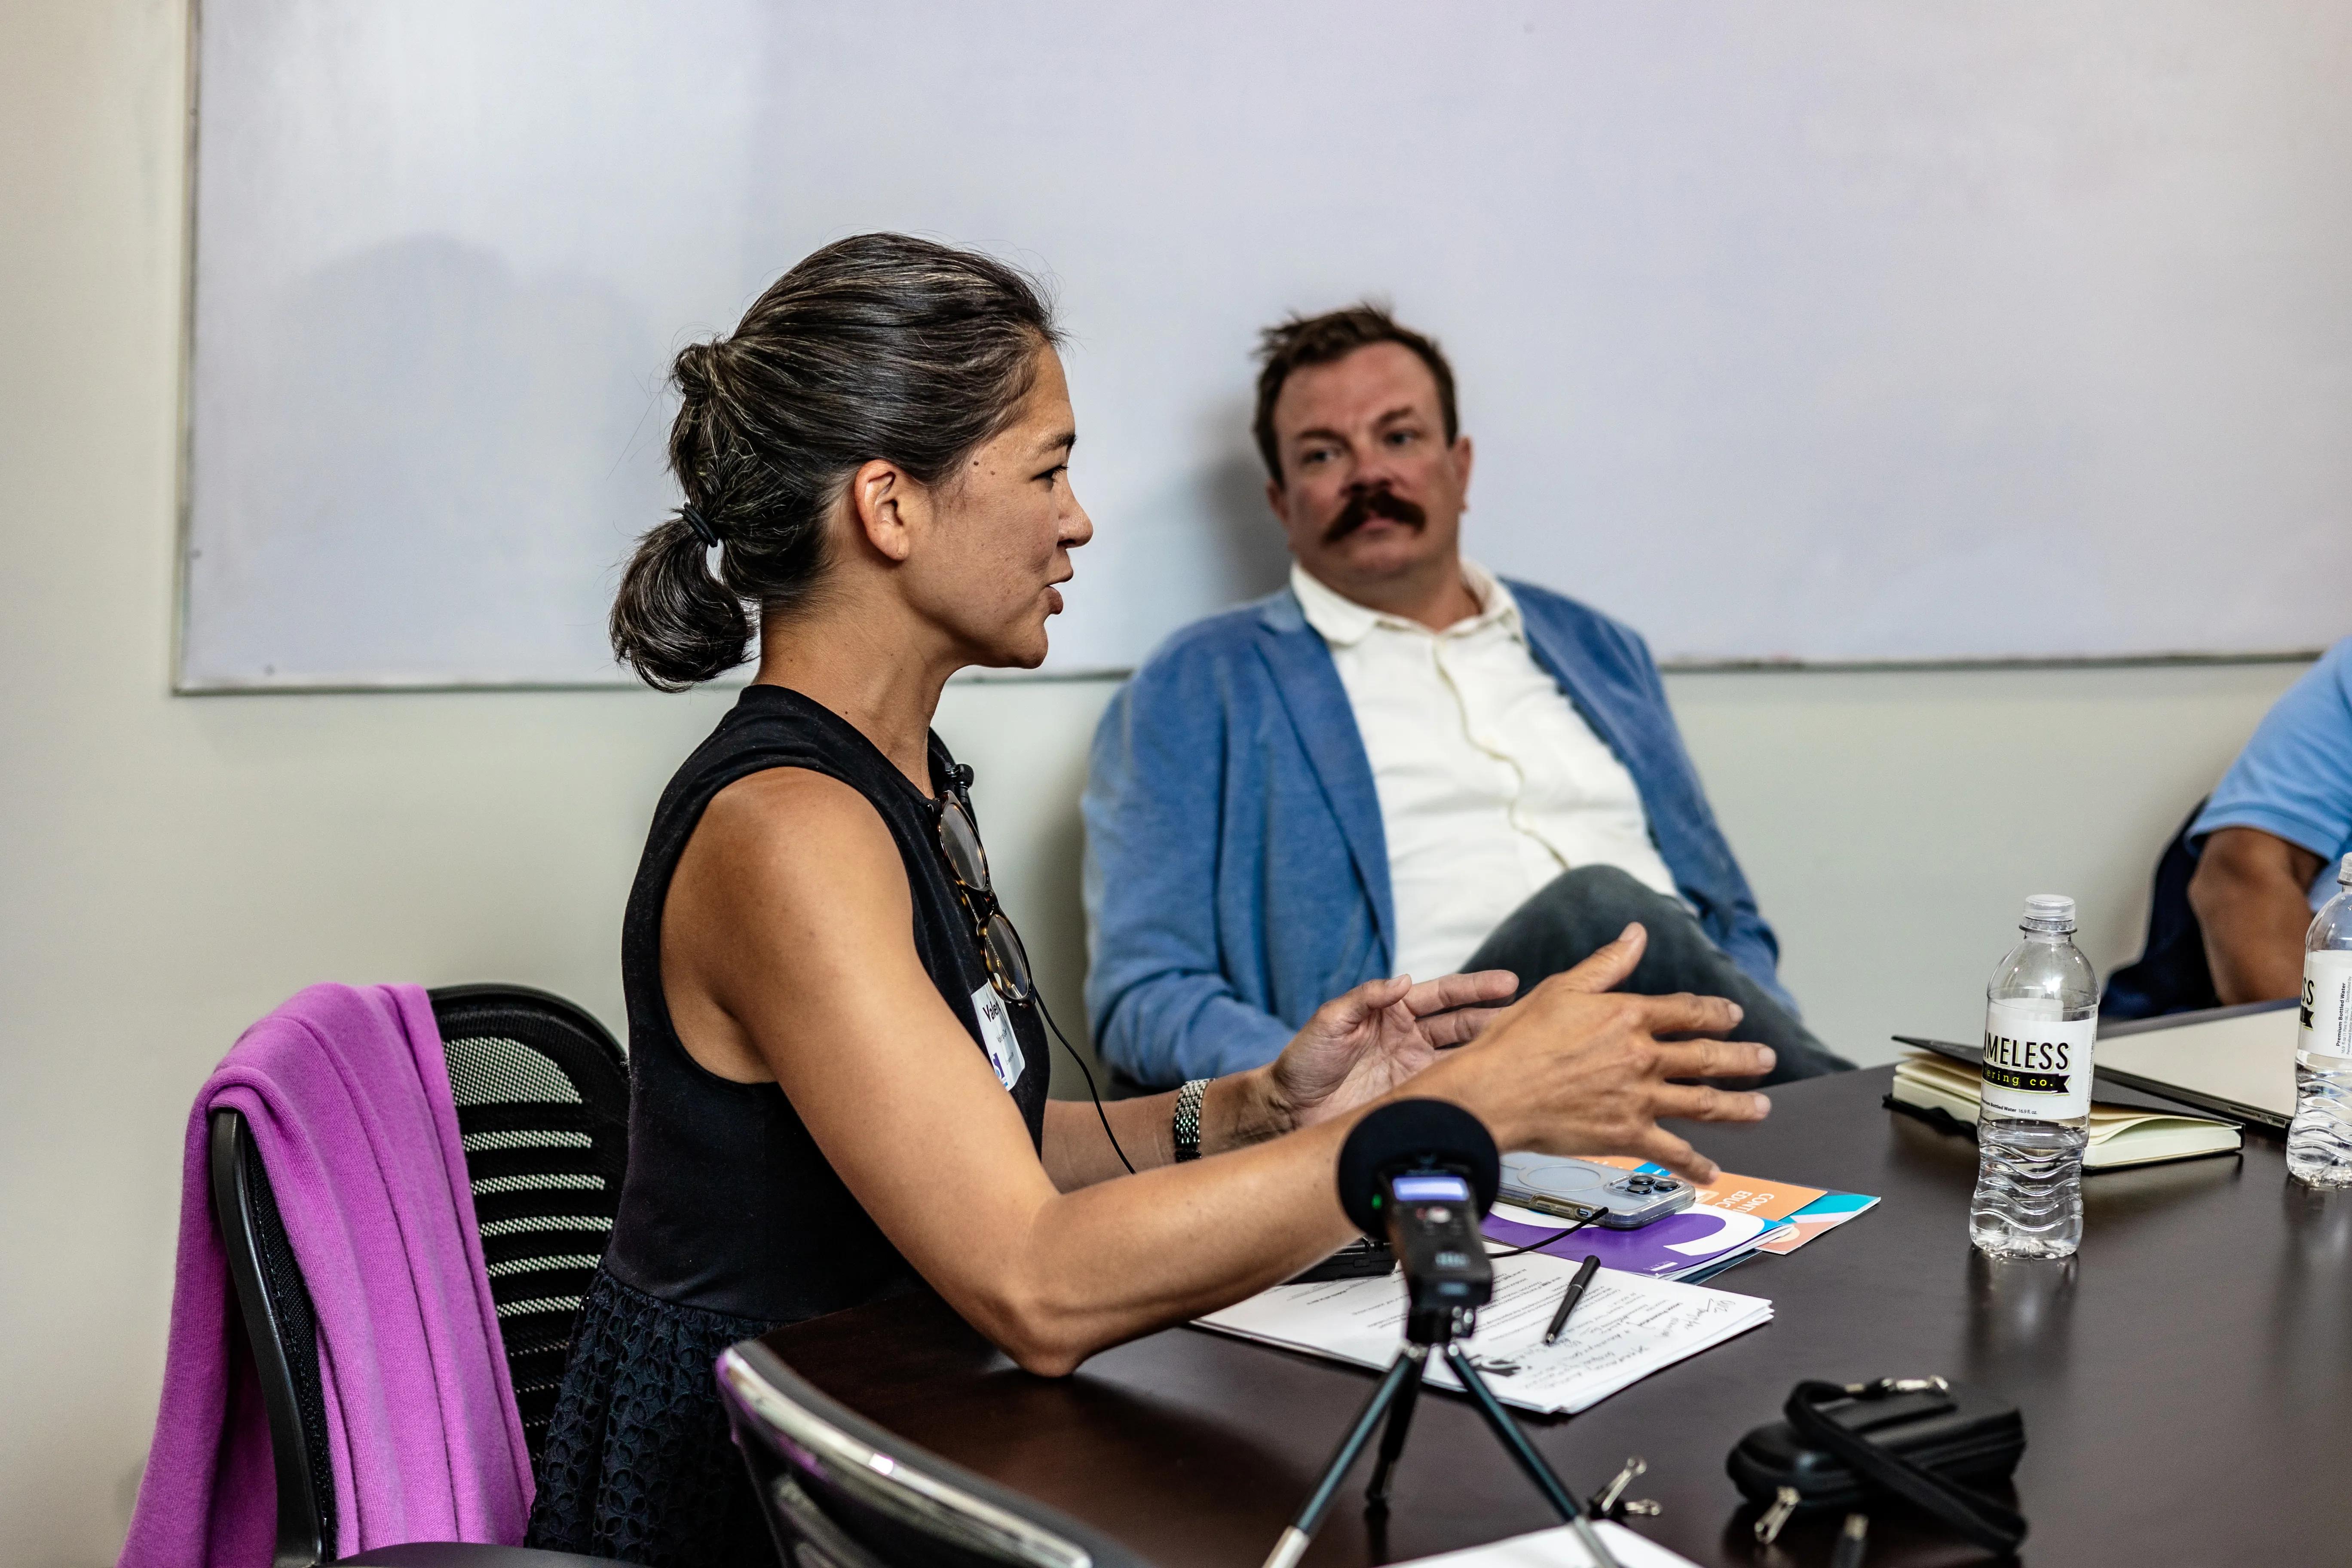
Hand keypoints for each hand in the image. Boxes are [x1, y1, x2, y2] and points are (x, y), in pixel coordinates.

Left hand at [1266, 969, 1518, 1131]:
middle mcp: (1409, 1039)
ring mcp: (1415, 1070)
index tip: (1508, 982)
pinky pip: (1449, 1090)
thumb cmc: (1304, 1060)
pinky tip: (1494, 1083)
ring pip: (1463, 1057)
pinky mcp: (1413, 1100)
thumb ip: (1366, 998)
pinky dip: (1472, 1086)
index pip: (1442, 995)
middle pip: (1462, 1024)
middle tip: (1527, 1014)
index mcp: (1392, 1012)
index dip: (1475, 989)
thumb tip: (1403, 979)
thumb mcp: (1330, 1020)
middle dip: (1495, 1017)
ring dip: (1490, 1051)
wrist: (1288, 1110)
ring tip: (1521, 1046)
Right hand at [1417, 923, 1772, 1182]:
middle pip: (1708, 1057)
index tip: (1732, 1015)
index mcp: (1627, 1015)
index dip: (1715, 1013)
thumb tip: (1636, 934)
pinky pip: (1672, 1152)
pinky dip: (1695, 1164)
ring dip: (1739, 1107)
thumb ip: (1606, 964)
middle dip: (1743, 1059)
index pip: (1686, 1011)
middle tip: (1765, 1060)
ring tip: (1762, 1109)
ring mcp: (1638, 1097)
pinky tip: (1712, 1171)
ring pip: (1704, 1103)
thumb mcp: (1561, 989)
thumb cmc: (1517, 1041)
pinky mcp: (1627, 1134)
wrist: (1493, 1093)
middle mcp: (1641, 1056)